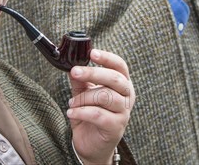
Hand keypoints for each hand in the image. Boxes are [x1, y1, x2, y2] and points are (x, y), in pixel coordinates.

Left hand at [68, 49, 134, 164]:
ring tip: (72, 103)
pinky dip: (81, 112)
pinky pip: (98, 114)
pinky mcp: (116, 127)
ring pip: (104, 96)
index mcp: (122, 83)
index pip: (120, 66)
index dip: (107, 58)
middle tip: (74, 71)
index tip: (92, 53)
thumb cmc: (91, 114)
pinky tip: (72, 113)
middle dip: (92, 73)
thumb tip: (72, 66)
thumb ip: (80, 81)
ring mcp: (124, 112)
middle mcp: (127, 96)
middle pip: (113, 78)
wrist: (93, 144)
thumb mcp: (84, 94)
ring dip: (83, 98)